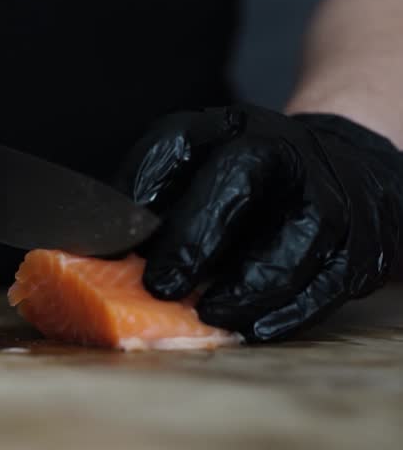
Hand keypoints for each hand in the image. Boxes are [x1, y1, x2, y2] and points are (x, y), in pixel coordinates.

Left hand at [114, 103, 402, 341]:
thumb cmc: (244, 184)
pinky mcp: (360, 240)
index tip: (112, 236)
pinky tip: (254, 327)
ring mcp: (326, 191)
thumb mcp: (197, 171)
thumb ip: (150, 204)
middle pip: (236, 178)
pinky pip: (329, 279)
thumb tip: (96, 252)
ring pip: (295, 236)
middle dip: (195, 236)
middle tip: (160, 285)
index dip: (139, 187)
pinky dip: (290, 309)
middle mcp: (277, 148)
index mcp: (223, 128)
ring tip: (209, 315)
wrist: (343, 169)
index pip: (173, 143)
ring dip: (247, 284)